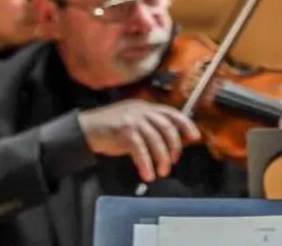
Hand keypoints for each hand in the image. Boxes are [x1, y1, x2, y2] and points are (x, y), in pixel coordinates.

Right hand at [78, 99, 199, 182]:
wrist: (86, 129)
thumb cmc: (111, 128)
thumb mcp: (134, 122)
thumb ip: (151, 128)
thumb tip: (171, 144)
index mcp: (146, 107)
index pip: (172, 113)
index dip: (186, 124)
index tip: (195, 137)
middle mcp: (142, 111)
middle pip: (167, 127)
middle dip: (174, 147)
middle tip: (173, 161)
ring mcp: (133, 120)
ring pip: (156, 140)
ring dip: (161, 159)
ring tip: (162, 172)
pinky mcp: (124, 131)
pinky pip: (140, 150)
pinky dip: (146, 164)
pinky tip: (147, 174)